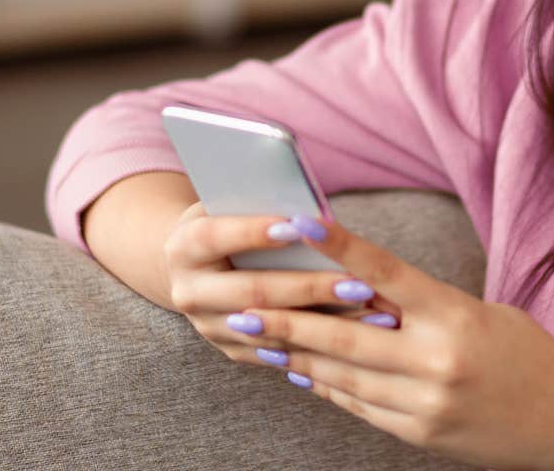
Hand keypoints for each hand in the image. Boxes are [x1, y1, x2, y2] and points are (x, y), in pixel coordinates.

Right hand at [161, 202, 404, 359]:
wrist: (195, 264)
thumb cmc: (226, 218)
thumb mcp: (228, 202)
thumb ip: (256, 201)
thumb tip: (308, 207)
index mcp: (183, 247)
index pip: (215, 237)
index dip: (254, 232)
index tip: (300, 224)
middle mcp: (188, 291)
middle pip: (251, 291)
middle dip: (308, 286)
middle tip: (358, 282)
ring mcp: (207, 327)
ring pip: (269, 328)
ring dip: (324, 322)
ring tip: (371, 309)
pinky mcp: (230, 349)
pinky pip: (276, 352)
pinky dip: (317, 343)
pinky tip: (356, 335)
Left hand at [220, 214, 553, 470]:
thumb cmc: (526, 354)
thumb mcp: (482, 314)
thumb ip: (422, 304)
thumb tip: (358, 285)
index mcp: (455, 317)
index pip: (385, 272)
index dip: (338, 246)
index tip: (296, 222)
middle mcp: (435, 361)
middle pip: (343, 335)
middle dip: (284, 320)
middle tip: (238, 306)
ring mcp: (424, 403)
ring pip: (341, 375)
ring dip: (294, 355)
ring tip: (255, 338)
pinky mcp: (419, 433)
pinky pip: (358, 406)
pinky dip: (325, 386)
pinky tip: (299, 370)